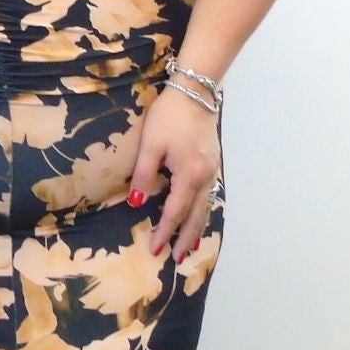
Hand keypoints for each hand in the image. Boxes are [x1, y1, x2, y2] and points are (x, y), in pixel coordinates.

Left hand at [127, 84, 221, 260]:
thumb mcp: (150, 144)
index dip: (165, 232)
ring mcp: (213, 169)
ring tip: (190, 246)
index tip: (156, 249)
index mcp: (189, 174)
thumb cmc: (170, 115)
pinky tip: (200, 216)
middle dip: (185, 238)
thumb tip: (136, 203)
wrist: (196, 91)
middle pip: (196, 215)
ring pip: (206, 206)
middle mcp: (205, 176)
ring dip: (197, 228)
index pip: (175, 212)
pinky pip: (210, 194)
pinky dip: (204, 210)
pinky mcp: (214, 162)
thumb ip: (143, 174)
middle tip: (177, 259)